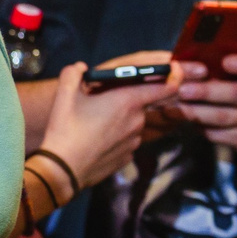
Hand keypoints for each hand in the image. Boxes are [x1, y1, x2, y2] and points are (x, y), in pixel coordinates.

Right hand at [38, 54, 177, 190]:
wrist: (63, 169)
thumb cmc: (65, 129)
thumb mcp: (64, 96)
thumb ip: (73, 75)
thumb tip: (80, 68)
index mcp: (127, 101)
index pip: (163, 86)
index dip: (171, 78)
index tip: (173, 72)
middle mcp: (137, 120)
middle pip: (142, 104)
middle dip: (128, 101)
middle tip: (105, 103)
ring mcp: (134, 141)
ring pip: (134, 124)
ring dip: (122, 121)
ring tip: (97, 125)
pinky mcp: (128, 157)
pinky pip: (127, 142)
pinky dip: (117, 139)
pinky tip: (98, 141)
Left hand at [173, 52, 236, 154]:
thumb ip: (225, 71)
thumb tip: (187, 62)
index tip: (226, 61)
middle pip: (236, 94)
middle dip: (207, 92)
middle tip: (183, 90)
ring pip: (222, 117)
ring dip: (195, 111)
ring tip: (174, 106)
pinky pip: (217, 134)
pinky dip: (199, 127)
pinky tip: (186, 120)